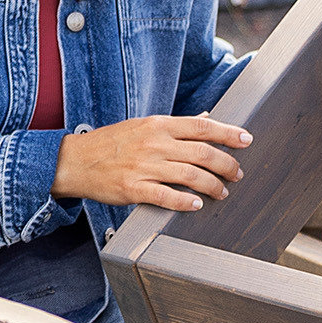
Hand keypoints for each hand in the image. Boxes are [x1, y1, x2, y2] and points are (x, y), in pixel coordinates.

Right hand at [54, 116, 251, 213]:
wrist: (74, 161)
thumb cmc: (110, 144)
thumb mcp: (142, 126)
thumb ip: (174, 126)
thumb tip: (206, 118)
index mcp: (157, 125)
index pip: (201, 126)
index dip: (228, 133)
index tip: (246, 140)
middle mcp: (153, 144)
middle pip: (202, 153)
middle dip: (227, 165)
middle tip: (237, 174)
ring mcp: (143, 167)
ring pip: (190, 176)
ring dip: (212, 186)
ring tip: (222, 192)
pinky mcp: (133, 189)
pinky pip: (166, 196)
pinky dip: (186, 201)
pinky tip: (196, 204)